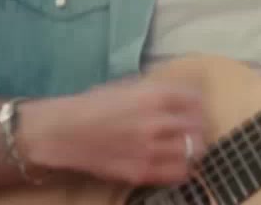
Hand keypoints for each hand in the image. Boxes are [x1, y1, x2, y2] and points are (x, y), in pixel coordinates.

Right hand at [19, 78, 207, 186]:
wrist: (62, 134)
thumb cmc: (92, 105)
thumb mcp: (127, 87)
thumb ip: (155, 91)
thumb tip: (181, 94)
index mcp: (153, 96)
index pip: (195, 100)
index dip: (198, 104)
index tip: (195, 108)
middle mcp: (156, 122)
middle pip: (198, 126)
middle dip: (199, 126)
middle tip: (194, 128)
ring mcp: (150, 150)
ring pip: (193, 151)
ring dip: (194, 147)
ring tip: (188, 146)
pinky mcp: (141, 172)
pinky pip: (177, 173)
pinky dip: (183, 168)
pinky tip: (178, 163)